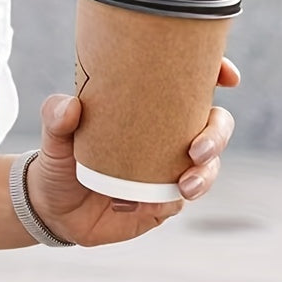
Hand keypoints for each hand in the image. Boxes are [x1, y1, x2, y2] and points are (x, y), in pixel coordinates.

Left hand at [25, 57, 239, 246]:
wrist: (54, 208)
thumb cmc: (59, 158)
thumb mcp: (53, 133)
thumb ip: (56, 115)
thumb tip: (71, 106)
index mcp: (146, 105)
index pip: (189, 82)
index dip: (215, 73)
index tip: (228, 75)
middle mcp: (165, 133)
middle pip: (213, 125)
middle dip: (217, 133)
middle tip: (197, 148)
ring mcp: (169, 167)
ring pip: (208, 166)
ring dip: (206, 174)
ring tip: (185, 185)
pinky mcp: (164, 201)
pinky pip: (181, 199)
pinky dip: (173, 200)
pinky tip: (154, 204)